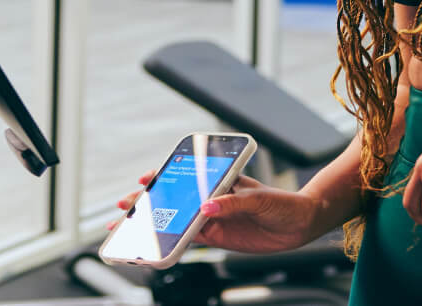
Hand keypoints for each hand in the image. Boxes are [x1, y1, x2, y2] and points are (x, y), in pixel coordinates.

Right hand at [108, 173, 318, 253]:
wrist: (299, 225)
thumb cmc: (282, 201)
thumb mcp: (260, 198)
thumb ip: (233, 202)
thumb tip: (207, 208)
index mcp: (218, 179)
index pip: (185, 175)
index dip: (162, 176)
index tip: (144, 179)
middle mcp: (211, 197)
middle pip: (173, 198)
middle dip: (146, 203)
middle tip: (123, 209)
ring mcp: (211, 217)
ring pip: (175, 219)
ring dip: (153, 224)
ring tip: (130, 230)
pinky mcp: (216, 236)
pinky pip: (189, 238)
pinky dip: (171, 241)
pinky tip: (155, 245)